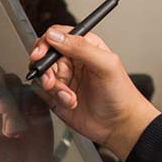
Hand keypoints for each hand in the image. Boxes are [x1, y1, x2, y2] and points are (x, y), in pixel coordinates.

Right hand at [26, 27, 159, 157]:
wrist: (119, 126)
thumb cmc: (121, 94)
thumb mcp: (105, 65)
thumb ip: (80, 47)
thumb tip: (55, 36)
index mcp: (85, 47)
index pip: (58, 35)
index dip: (46, 42)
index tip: (40, 54)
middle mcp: (73, 61)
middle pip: (46, 55)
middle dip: (46, 69)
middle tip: (50, 79)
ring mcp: (65, 78)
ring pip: (43, 75)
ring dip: (53, 86)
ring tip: (68, 95)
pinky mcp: (58, 95)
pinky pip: (44, 92)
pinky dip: (54, 97)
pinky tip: (71, 102)